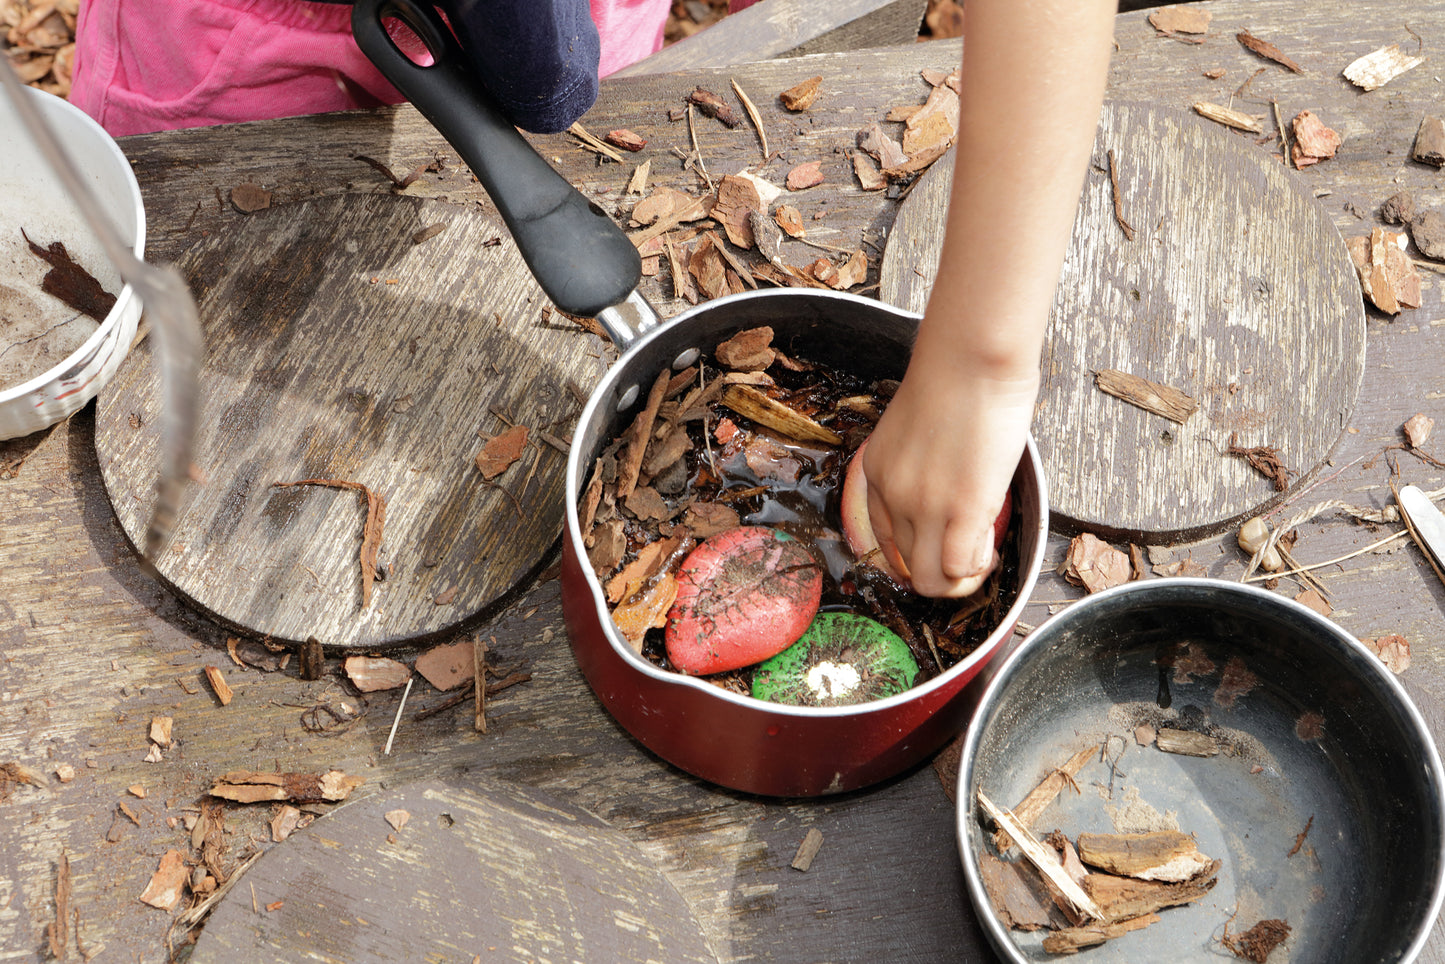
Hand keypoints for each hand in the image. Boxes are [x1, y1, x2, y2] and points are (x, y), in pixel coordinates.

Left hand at [862, 356, 1037, 596]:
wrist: (970, 358)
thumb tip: (945, 483)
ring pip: (931, 581)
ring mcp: (925, 507)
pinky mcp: (962, 509)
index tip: (943, 539)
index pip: (884, 541)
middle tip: (970, 547)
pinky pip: (960, 568)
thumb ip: (920, 463)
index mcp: (877, 474)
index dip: (918, 550)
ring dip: (960, 576)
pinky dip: (977, 568)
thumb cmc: (955, 378)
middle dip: (941, 567)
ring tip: (981, 550)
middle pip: (908, 566)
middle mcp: (893, 496)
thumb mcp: (915, 428)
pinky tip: (990, 546)